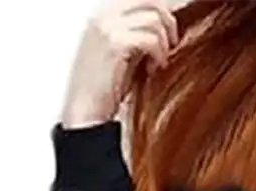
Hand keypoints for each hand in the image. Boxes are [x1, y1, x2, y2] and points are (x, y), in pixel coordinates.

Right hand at [59, 1, 179, 128]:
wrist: (84, 115)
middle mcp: (104, 16)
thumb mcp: (122, 56)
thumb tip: (164, 29)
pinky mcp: (114, 43)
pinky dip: (158, 54)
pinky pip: (150, 38)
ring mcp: (108, 26)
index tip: (170, 35)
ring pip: (153, 18)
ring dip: (163, 43)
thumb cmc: (103, 92)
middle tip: (171, 45)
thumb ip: (138, 37)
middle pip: (150, 0)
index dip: (162, 13)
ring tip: (157, 63)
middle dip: (168, 22)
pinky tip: (152, 69)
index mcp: (104, 16)